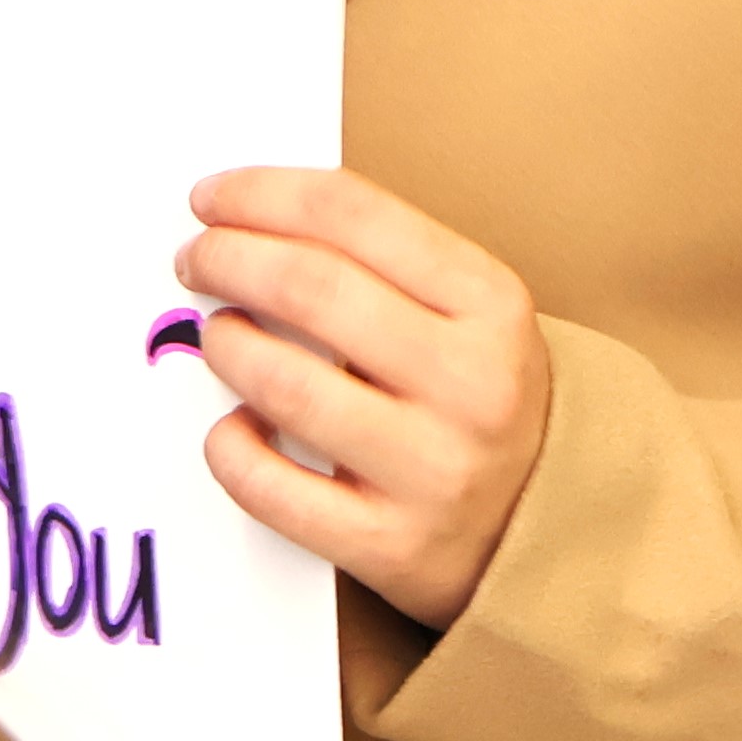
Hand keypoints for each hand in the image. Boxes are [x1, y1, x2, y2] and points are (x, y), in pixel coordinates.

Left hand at [178, 167, 554, 626]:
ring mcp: (434, 471)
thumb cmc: (475, 397)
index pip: (352, 215)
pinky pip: (269, 488)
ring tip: (221, 337)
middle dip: (225, 258)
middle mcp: (472, 385)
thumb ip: (375, 262)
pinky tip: (236, 427)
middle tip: (194, 260)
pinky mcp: (391, 546)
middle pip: (308, 288)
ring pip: (283, 384)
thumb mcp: (467, 313)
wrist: (548, 526)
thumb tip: (246, 220)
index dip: (261, 194)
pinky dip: (229, 447)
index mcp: (491, 305)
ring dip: (226, 346)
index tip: (210, 197)